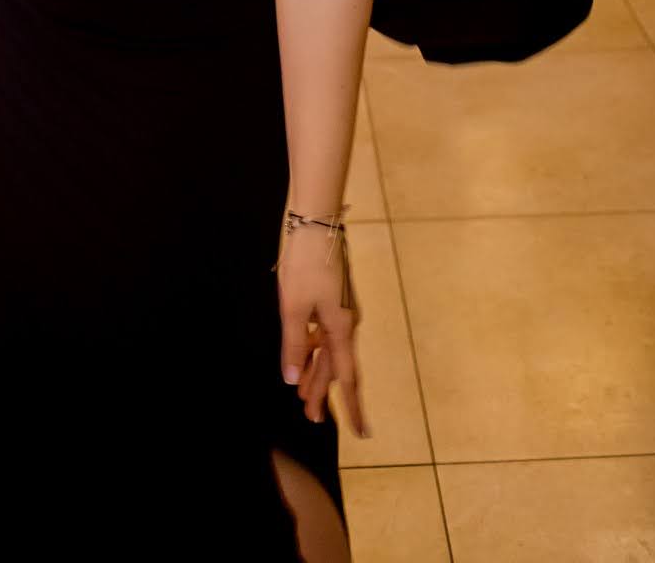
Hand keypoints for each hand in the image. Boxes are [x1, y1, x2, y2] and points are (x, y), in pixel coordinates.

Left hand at [278, 227, 366, 436]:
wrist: (314, 223)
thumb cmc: (304, 264)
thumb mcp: (293, 308)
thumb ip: (294, 345)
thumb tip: (293, 382)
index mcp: (341, 328)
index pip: (347, 377)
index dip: (352, 407)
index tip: (360, 432)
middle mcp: (346, 322)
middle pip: (335, 366)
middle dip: (323, 392)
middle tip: (312, 418)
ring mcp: (339, 309)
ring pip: (328, 350)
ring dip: (316, 371)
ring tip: (302, 395)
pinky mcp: (330, 297)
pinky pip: (324, 332)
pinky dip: (313, 347)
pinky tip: (304, 353)